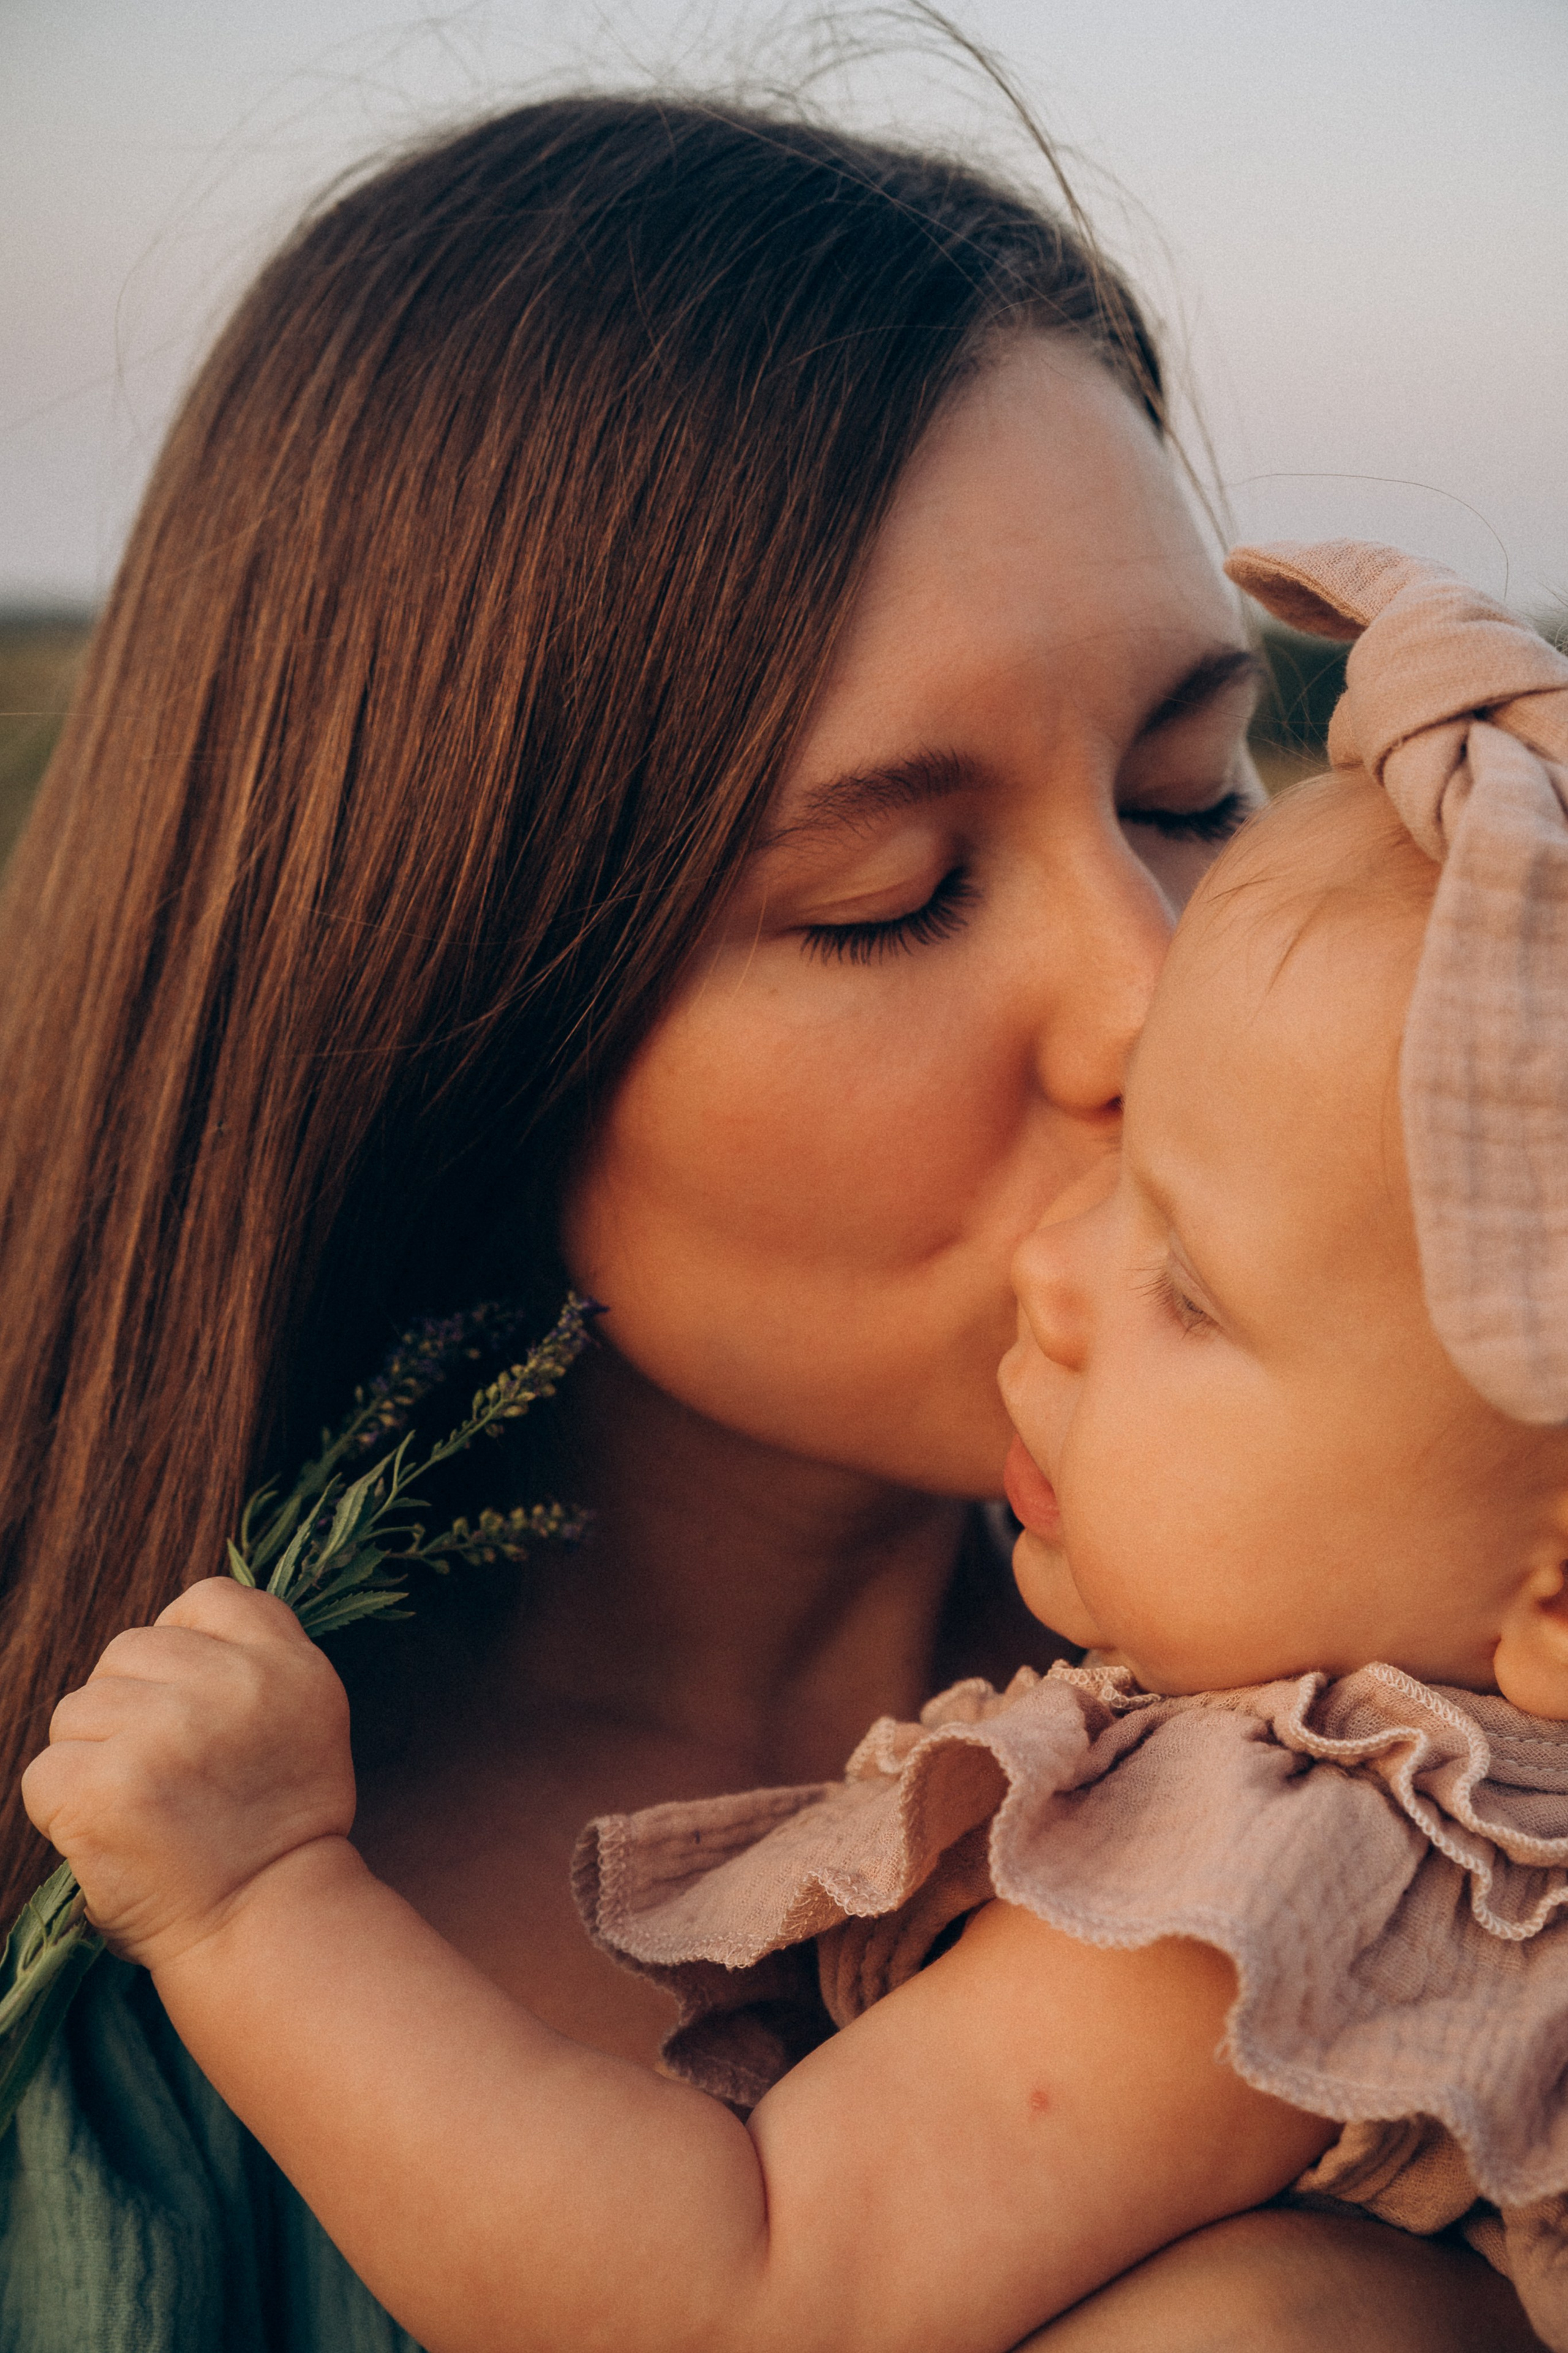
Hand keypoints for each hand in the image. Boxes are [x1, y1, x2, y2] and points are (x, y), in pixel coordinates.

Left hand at [21, 1579, 354, 1972]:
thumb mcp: (305, 1720)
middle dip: (130, 1709)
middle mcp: (233, 1686)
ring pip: (76, 1710)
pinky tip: (113, 1837)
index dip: (183, 1651)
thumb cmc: (273, 1827)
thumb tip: (170, 1636)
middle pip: (127, 1652)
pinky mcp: (106, 1788)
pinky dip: (62, 1809)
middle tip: (170, 1777)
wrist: (264, 1926)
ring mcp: (168, 1733)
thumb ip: (253, 1662)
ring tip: (145, 1811)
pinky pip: (45, 1772)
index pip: (206, 1600)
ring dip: (93, 1758)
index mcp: (288, 1664)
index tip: (194, 1708)